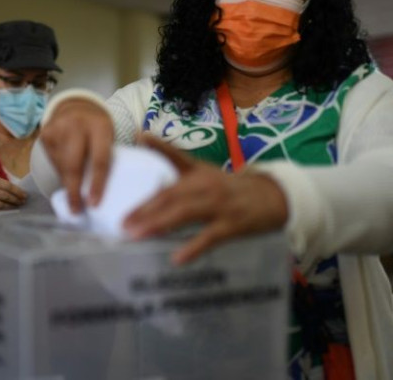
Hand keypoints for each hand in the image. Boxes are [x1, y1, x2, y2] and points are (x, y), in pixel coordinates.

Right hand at [0, 174, 26, 209]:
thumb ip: (5, 185)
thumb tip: (21, 194)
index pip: (8, 187)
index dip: (18, 192)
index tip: (25, 196)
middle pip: (5, 197)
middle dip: (16, 200)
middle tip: (23, 202)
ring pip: (1, 206)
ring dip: (11, 207)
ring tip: (17, 207)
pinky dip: (3, 212)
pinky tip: (8, 212)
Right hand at [40, 99, 114, 212]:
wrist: (76, 107)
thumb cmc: (97, 130)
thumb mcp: (107, 138)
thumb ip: (103, 159)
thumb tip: (94, 194)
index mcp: (100, 126)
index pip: (99, 160)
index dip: (97, 184)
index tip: (93, 204)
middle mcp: (77, 125)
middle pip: (74, 165)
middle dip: (75, 191)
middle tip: (76, 210)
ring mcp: (58, 128)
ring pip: (61, 166)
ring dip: (68, 183)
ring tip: (74, 192)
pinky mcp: (44, 134)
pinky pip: (52, 161)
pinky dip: (60, 171)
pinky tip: (66, 171)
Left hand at [124, 133, 288, 264]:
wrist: (271, 197)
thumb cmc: (227, 185)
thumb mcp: (200, 168)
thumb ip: (171, 155)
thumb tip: (141, 134)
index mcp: (196, 172)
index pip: (167, 169)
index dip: (149, 164)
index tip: (121, 180)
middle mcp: (205, 186)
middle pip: (171, 196)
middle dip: (144, 210)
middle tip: (122, 224)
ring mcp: (219, 205)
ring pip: (185, 214)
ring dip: (160, 224)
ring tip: (137, 235)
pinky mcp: (231, 225)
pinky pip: (210, 237)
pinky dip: (193, 247)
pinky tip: (176, 258)